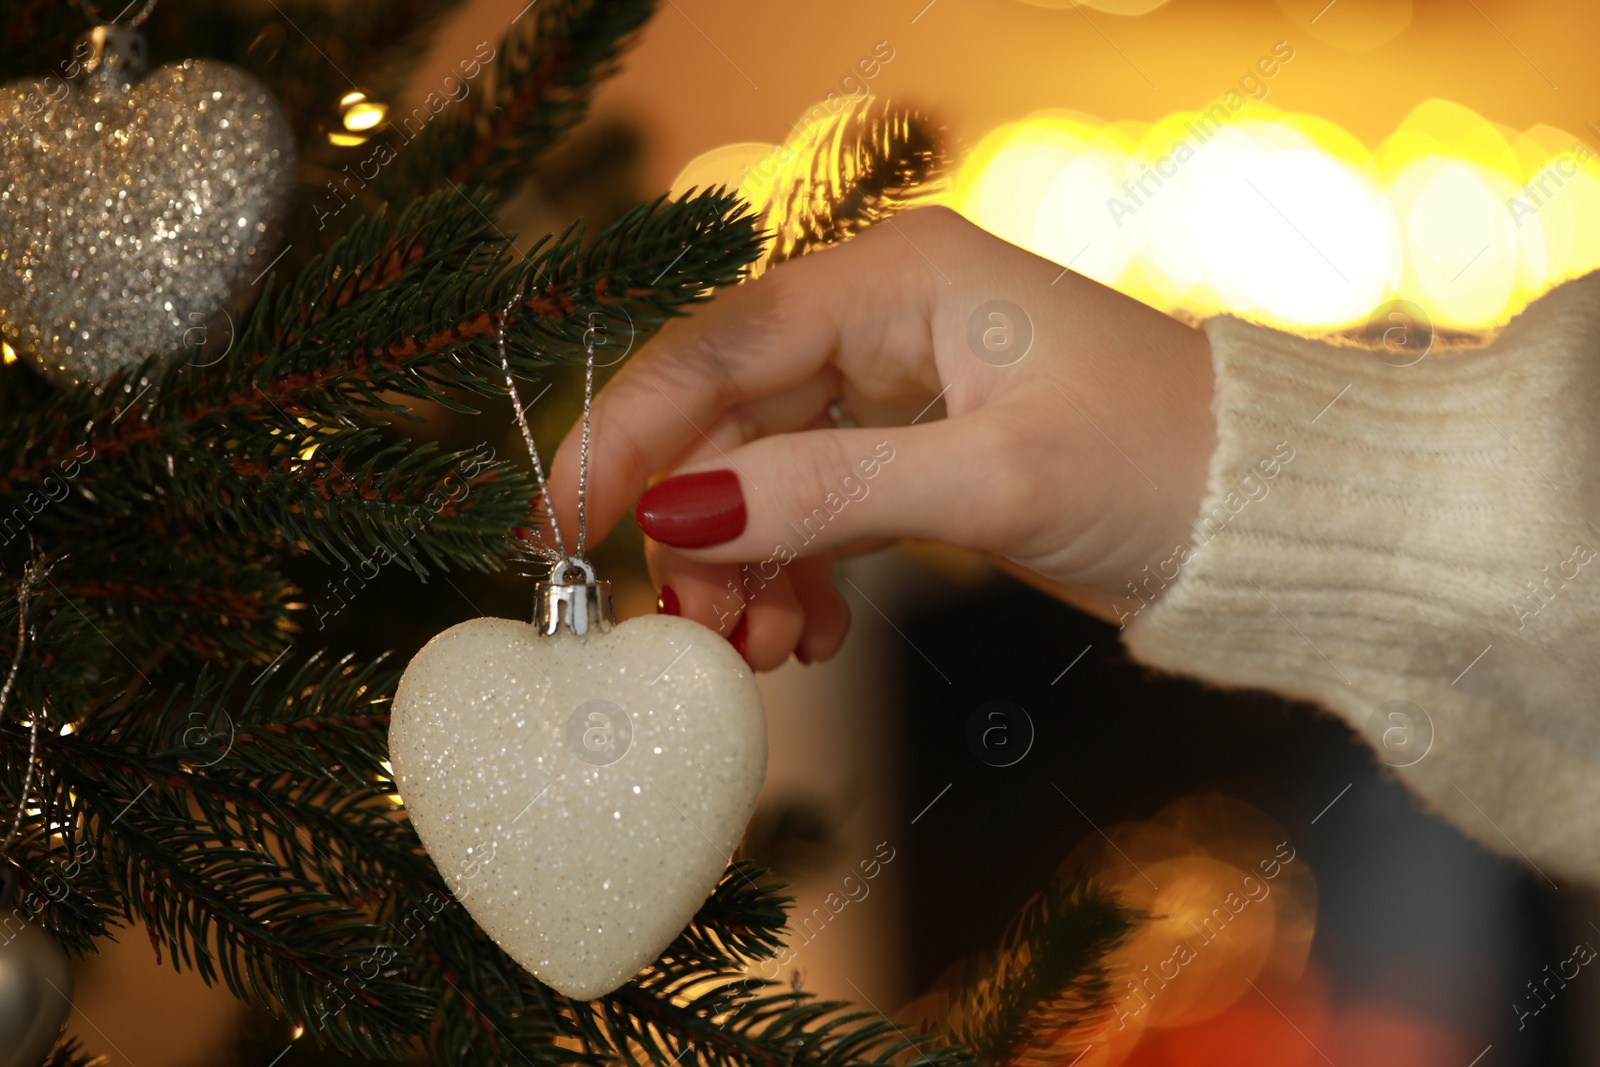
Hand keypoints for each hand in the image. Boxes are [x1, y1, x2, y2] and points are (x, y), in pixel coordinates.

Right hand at [547, 207, 1215, 668]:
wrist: (1272, 516)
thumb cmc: (1161, 464)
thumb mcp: (988, 481)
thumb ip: (826, 492)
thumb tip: (679, 510)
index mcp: (899, 279)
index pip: (720, 346)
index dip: (628, 433)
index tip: (559, 522)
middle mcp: (884, 319)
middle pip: (728, 418)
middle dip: (694, 527)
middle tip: (685, 630)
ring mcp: (897, 389)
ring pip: (762, 473)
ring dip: (741, 566)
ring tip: (756, 650)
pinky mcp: (915, 454)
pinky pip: (812, 509)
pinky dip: (791, 573)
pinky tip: (800, 632)